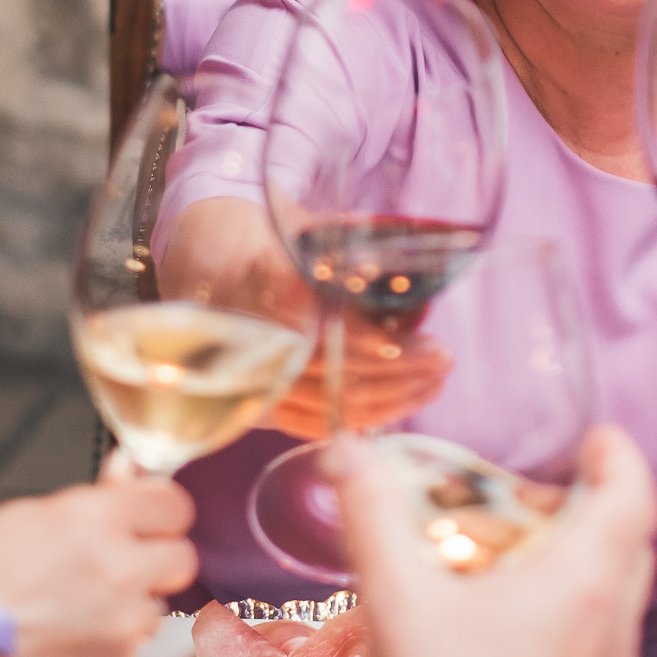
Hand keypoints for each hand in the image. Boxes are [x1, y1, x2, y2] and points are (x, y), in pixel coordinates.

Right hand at [0, 471, 197, 656]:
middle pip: (182, 556)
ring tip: (79, 610)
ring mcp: (122, 621)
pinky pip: (134, 645)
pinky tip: (71, 640)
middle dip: (156, 558)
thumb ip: (92, 496)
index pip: (173, 503)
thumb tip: (128, 468)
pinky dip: (112, 643)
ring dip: (132, 604)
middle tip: (122, 565)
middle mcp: (118, 568)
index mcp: (93, 519)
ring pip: (157, 605)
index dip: (161, 512)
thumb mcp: (22, 517)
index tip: (149, 519)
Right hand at [158, 197, 449, 437]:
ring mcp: (255, 378)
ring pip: (332, 407)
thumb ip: (360, 249)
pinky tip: (400, 404)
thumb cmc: (275, 246)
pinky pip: (316, 426)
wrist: (212, 270)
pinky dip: (363, 420)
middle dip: (402, 372)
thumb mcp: (315, 231)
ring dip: (394, 400)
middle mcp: (257, 336)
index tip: (424, 343)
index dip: (377, 344)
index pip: (328, 328)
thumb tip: (416, 270)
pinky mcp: (259, 405)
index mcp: (269, 284)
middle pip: (338, 374)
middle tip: (443, 358)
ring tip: (434, 381)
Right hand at [330, 426, 656, 656]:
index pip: (632, 492)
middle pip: (626, 543)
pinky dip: (570, 625)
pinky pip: (598, 651)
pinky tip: (510, 646)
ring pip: (614, 601)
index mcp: (583, 581)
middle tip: (537, 502)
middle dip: (589, 509)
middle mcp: (612, 625)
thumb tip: (348, 454)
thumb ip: (372, 516)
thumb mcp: (396, 602)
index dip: (617, 455)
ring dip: (580, 570)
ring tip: (514, 571)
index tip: (595, 438)